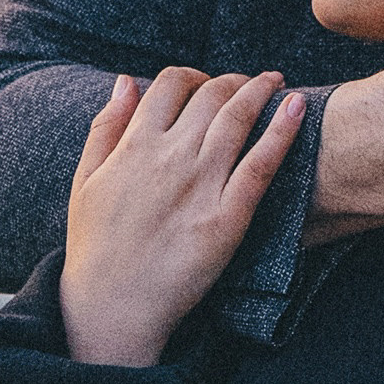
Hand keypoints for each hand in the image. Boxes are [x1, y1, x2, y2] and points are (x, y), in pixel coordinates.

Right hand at [59, 66, 306, 366]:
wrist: (113, 307)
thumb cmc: (96, 247)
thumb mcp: (86, 180)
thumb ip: (106, 126)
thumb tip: (127, 80)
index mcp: (134, 146)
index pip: (170, 84)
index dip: (192, 76)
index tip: (205, 85)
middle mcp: (169, 157)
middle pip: (211, 95)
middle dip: (234, 80)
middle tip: (250, 83)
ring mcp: (200, 186)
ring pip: (238, 119)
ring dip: (261, 91)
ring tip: (277, 82)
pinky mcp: (227, 218)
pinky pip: (261, 165)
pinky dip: (282, 131)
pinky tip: (296, 108)